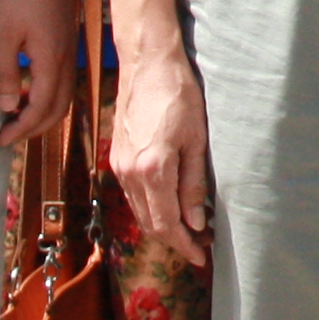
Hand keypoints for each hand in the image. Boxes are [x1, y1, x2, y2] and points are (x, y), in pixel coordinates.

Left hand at [0, 0, 76, 153]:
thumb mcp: (3, 32)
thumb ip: (6, 72)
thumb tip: (7, 107)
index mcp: (51, 60)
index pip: (41, 108)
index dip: (22, 129)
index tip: (0, 140)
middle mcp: (66, 57)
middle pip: (58, 107)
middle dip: (35, 127)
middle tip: (10, 136)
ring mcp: (69, 45)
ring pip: (63, 92)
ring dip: (43, 111)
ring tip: (17, 115)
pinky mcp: (67, 35)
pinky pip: (62, 76)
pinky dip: (48, 92)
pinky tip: (29, 85)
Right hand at [105, 37, 213, 270]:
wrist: (147, 64)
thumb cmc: (179, 95)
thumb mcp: (196, 140)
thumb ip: (193, 184)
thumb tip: (195, 222)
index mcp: (153, 170)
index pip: (167, 223)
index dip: (184, 245)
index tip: (201, 256)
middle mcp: (130, 173)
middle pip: (150, 223)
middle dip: (175, 240)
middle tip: (200, 245)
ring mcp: (119, 166)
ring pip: (139, 211)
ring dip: (163, 225)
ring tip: (190, 229)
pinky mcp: (117, 157)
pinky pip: (133, 194)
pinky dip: (151, 207)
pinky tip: (170, 204)